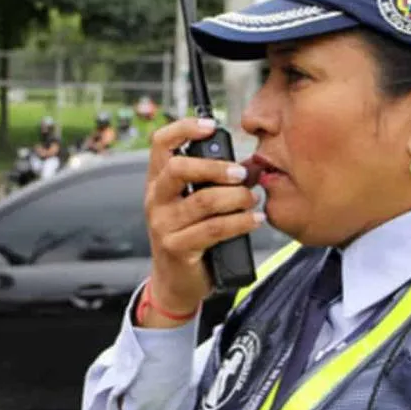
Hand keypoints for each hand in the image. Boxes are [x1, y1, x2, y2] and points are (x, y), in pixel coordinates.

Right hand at [145, 118, 262, 319]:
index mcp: (158, 182)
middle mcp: (155, 199)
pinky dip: (240, 222)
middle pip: (179, 168)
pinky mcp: (177, 247)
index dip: (184, 129)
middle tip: (241, 174)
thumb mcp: (193, 205)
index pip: (160, 144)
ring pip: (203, 201)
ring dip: (235, 197)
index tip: (212, 127)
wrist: (176, 282)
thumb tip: (249, 167)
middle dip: (216, 167)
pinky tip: (255, 220)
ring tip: (252, 199)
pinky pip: (213, 229)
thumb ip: (211, 183)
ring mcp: (163, 224)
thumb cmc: (190, 236)